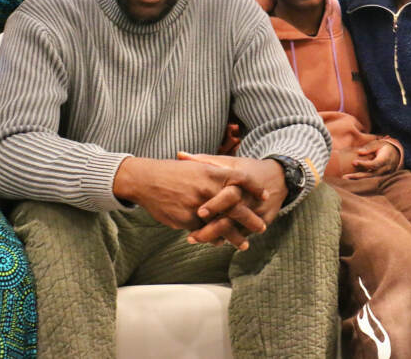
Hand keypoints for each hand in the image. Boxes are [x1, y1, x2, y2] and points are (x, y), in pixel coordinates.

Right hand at [112, 156, 267, 248]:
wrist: (146, 180)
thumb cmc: (171, 172)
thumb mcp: (196, 166)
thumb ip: (214, 173)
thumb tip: (232, 180)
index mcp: (212, 172)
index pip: (242, 179)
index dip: (255, 188)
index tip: (264, 195)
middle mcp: (209, 189)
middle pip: (238, 207)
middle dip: (251, 220)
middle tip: (261, 227)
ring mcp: (199, 206)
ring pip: (223, 225)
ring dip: (235, 236)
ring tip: (243, 244)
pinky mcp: (188, 220)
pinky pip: (205, 232)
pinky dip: (213, 238)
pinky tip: (218, 242)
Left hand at [178, 152, 288, 247]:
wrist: (279, 177)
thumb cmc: (247, 168)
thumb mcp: (229, 162)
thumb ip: (204, 161)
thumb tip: (179, 155)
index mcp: (241, 182)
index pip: (230, 195)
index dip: (215, 204)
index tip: (199, 212)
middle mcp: (251, 198)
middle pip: (232, 217)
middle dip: (213, 228)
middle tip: (192, 236)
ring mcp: (258, 212)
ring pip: (237, 229)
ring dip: (216, 237)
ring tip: (194, 239)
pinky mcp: (263, 221)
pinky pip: (244, 234)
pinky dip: (228, 239)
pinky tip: (211, 242)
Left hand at [343, 139, 399, 178]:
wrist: (396, 154)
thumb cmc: (385, 147)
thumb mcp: (379, 143)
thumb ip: (369, 147)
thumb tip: (359, 152)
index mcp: (385, 159)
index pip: (374, 164)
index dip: (364, 164)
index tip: (353, 162)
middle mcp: (385, 169)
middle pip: (371, 175)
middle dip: (358, 176)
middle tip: (345, 177)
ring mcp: (383, 175)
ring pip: (370, 179)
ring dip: (358, 180)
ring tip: (345, 178)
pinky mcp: (381, 177)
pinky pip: (371, 180)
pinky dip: (361, 180)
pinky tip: (351, 180)